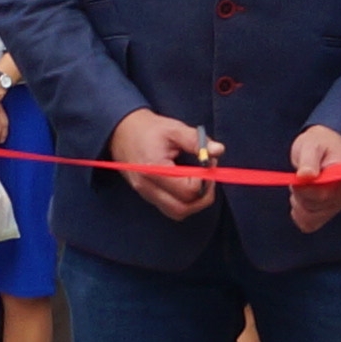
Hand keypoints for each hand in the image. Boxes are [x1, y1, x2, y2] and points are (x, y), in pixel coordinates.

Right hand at [108, 109, 222, 222]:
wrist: (121, 131)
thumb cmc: (148, 129)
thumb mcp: (174, 129)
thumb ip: (197, 141)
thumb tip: (219, 150)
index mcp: (154, 169)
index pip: (188, 191)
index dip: (205, 180)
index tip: (208, 163)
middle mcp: (147, 187)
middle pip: (182, 209)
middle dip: (203, 197)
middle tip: (208, 178)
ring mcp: (145, 194)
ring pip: (176, 213)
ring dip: (194, 203)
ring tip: (199, 182)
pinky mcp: (146, 195)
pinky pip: (169, 208)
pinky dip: (183, 201)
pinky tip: (187, 184)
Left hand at [284, 124, 340, 232]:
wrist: (325, 147)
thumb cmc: (319, 144)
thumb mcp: (312, 144)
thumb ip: (309, 159)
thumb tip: (306, 175)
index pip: (323, 194)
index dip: (305, 188)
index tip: (298, 176)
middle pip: (314, 207)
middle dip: (300, 193)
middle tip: (300, 177)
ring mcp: (336, 206)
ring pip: (310, 218)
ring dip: (299, 203)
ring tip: (301, 187)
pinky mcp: (326, 214)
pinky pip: (308, 224)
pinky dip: (299, 214)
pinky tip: (300, 199)